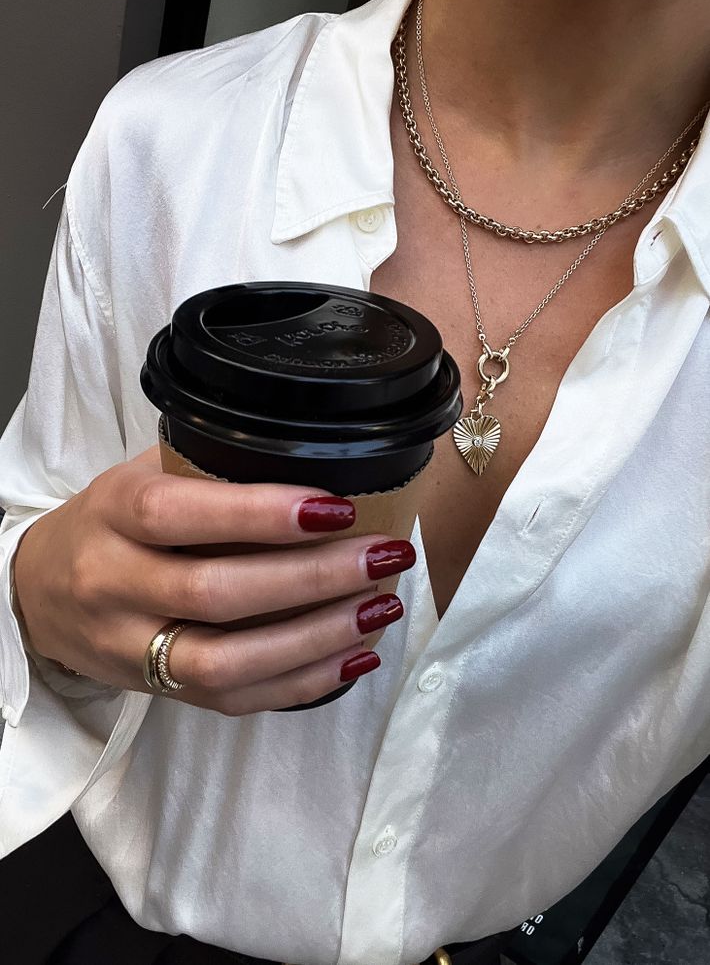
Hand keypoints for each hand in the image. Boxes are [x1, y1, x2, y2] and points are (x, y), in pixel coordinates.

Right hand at [13, 444, 414, 714]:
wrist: (39, 593)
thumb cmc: (111, 522)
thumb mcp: (140, 476)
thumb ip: (208, 468)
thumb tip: (314, 458)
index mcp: (114, 513)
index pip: (181, 516)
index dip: (261, 515)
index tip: (336, 508)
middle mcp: (113, 584)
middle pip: (213, 594)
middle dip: (310, 579)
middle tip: (383, 556)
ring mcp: (129, 648)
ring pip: (225, 662)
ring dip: (315, 639)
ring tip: (382, 608)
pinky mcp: (155, 691)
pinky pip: (231, 700)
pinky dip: (301, 683)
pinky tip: (355, 656)